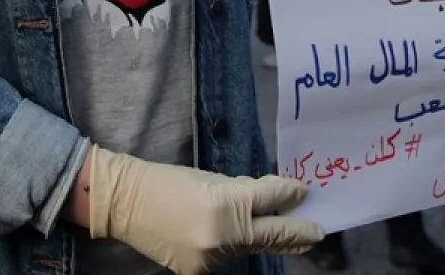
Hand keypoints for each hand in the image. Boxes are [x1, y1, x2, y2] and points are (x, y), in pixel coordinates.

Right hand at [87, 145, 322, 274]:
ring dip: (261, 238)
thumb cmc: (167, 181)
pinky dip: (234, 247)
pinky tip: (231, 237)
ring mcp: (212, 260)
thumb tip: (274, 198)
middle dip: (298, 233)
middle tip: (318, 231)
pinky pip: (229, 258)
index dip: (291, 195)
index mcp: (226, 204)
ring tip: (273, 228)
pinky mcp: (200, 273)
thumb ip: (245, 192)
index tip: (305, 194)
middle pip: (272, 235)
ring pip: (250, 248)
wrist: (125, 203)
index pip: (272, 201)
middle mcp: (223, 236)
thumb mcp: (210, 179)